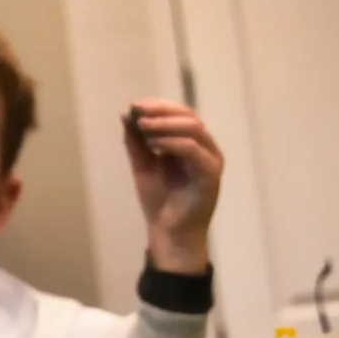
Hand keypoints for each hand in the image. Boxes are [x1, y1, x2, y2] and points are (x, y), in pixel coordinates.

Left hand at [123, 99, 222, 273]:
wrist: (169, 233)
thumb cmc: (159, 201)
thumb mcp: (142, 165)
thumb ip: (136, 141)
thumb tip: (127, 114)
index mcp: (190, 143)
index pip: (179, 114)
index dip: (158, 106)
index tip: (135, 105)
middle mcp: (204, 147)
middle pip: (188, 116)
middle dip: (161, 110)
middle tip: (139, 111)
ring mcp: (211, 160)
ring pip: (194, 129)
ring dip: (166, 124)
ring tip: (143, 126)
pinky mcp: (211, 174)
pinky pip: (194, 150)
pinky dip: (173, 143)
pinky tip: (153, 144)